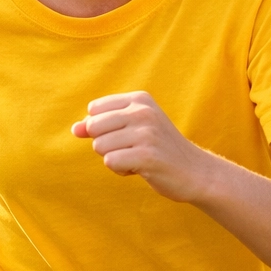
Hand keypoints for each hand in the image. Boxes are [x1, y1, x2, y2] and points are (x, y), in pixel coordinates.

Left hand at [71, 91, 212, 202]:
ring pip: (100, 147)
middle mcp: (143, 111)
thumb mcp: (132, 129)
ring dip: (114, 159)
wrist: (195, 171)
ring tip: (138, 159)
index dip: (102, 128)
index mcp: (140, 99)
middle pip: (94, 127)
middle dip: (106, 144)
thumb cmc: (159, 149)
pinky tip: (141, 169)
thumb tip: (74, 129)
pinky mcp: (147, 155)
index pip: (94, 109)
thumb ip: (101, 126)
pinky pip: (110, 162)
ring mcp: (146, 133)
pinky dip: (121, 170)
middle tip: (131, 149)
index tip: (127, 135)